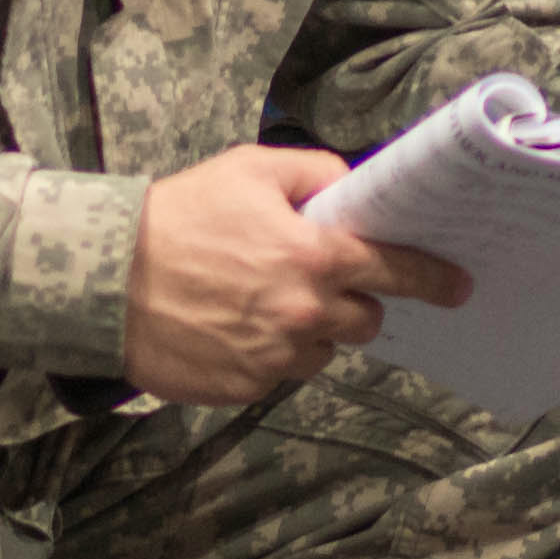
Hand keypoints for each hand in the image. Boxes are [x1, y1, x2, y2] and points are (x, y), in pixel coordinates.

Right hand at [122, 143, 475, 405]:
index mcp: (314, 257)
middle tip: (310, 281)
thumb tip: (351, 190)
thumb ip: (314, 174)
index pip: (395, 272)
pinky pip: (276, 376)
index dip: (432, 279)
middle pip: (362, 321)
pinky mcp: (242, 389)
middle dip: (348, 302)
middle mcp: (303, 315)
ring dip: (305, 333)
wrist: (101, 277)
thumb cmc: (177, 215)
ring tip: (255, 303)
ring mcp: (273, 359)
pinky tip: (228, 328)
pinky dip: (264, 356)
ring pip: (319, 353)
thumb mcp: (248, 169)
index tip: (459, 285)